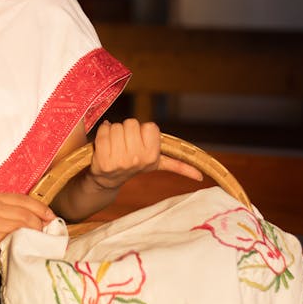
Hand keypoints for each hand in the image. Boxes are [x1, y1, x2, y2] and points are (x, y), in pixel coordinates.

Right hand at [0, 193, 55, 264]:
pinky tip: (27, 245)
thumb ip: (12, 212)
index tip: (52, 218)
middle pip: (25, 212)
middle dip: (41, 222)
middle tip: (48, 232)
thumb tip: (41, 218)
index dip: (41, 208)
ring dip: (34, 232)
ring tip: (40, 239)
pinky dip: (23, 240)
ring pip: (21, 223)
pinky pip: (11, 235)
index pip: (25, 199)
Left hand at [88, 119, 202, 190]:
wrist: (107, 180)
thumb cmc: (132, 164)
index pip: (149, 126)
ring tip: (113, 146)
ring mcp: (120, 161)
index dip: (142, 131)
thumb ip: (177, 165)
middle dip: (127, 130)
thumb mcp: (156, 163)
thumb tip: (200, 177)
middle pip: (131, 123)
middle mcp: (138, 160)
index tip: (139, 142)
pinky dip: (102, 133)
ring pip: (117, 126)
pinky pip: (103, 130)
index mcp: (152, 157)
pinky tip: (102, 145)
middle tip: (124, 145)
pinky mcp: (103, 160)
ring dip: (113, 132)